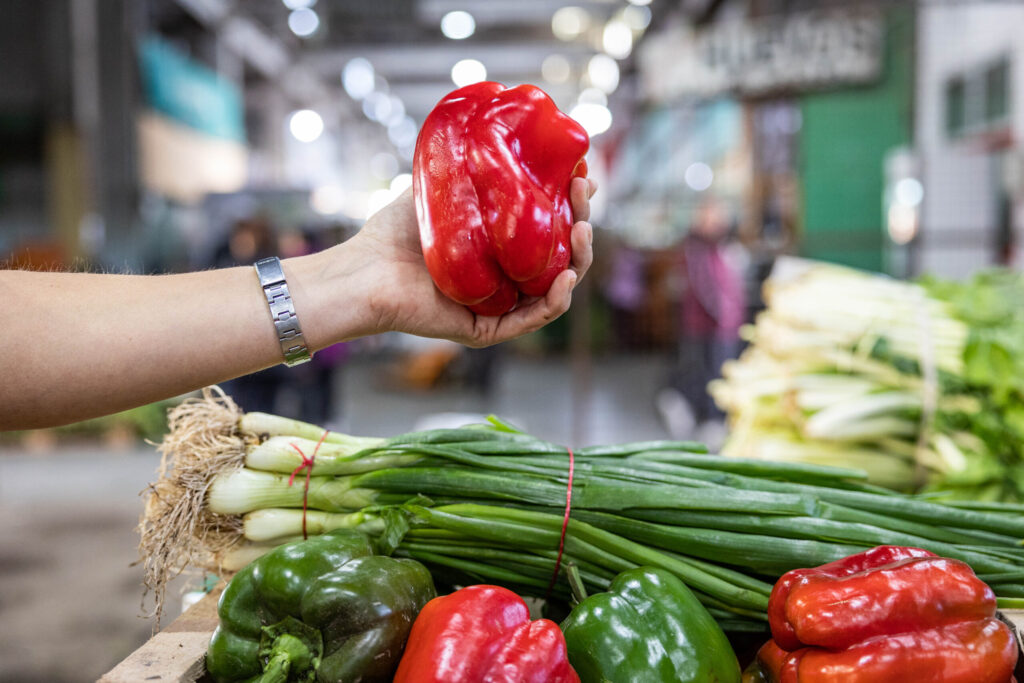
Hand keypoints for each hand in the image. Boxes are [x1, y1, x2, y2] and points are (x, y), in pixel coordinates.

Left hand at [350, 176, 596, 346]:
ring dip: (579, 258)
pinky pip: (534, 317)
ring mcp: (498, 306)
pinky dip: (556, 299)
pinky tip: (566, 275)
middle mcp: (504, 279)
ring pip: (555, 286)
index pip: (547, 229)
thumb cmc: (392, 233)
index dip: (571, 203)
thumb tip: (513, 132)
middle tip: (584, 189)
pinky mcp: (487, 330)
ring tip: (583, 228)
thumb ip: (475, 167)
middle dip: (581, 221)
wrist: (364, 270)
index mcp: (499, 251)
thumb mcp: (443, 189)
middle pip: (560, 256)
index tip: (582, 172)